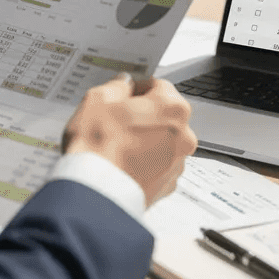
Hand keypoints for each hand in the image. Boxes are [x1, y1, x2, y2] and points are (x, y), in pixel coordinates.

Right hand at [62, 74, 197, 205]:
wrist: (95, 193)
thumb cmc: (98, 147)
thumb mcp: (98, 101)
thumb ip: (116, 87)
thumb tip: (122, 85)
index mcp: (172, 108)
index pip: (159, 86)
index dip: (137, 88)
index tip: (124, 95)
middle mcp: (183, 136)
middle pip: (164, 116)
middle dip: (143, 116)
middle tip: (117, 121)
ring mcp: (177, 163)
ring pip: (162, 142)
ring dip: (145, 140)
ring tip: (117, 146)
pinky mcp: (167, 186)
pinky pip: (158, 166)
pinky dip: (144, 163)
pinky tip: (122, 163)